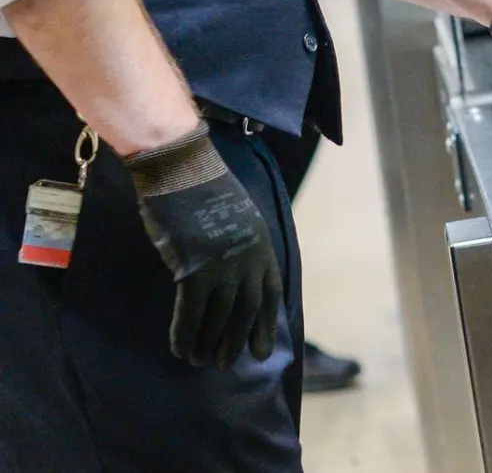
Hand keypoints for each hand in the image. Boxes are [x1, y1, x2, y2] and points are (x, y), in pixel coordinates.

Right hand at [124, 123, 281, 367]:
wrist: (183, 169)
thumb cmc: (204, 190)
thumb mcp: (238, 217)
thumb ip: (241, 245)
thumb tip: (236, 272)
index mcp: (262, 246)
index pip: (270, 295)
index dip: (264, 325)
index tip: (259, 351)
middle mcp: (249, 260)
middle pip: (246, 312)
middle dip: (236, 342)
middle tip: (225, 364)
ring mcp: (224, 267)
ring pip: (219, 319)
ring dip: (209, 344)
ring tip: (200, 362)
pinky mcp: (195, 271)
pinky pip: (191, 314)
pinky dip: (186, 335)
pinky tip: (180, 350)